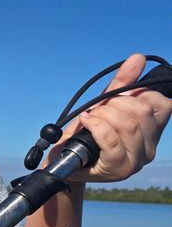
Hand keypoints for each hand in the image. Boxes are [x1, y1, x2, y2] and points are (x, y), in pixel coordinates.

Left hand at [52, 53, 170, 182]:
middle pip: (142, 111)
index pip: (163, 104)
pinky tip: (86, 123)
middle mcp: (150, 148)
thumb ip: (122, 83)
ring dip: (102, 115)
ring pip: (128, 124)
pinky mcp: (119, 169)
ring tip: (90, 119)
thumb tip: (138, 58)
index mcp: (153, 131)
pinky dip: (95, 125)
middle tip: (97, 110)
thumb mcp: (104, 104)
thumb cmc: (86, 134)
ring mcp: (136, 161)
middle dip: (114, 103)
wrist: (64, 162)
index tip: (117, 100)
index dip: (139, 94)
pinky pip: (111, 138)